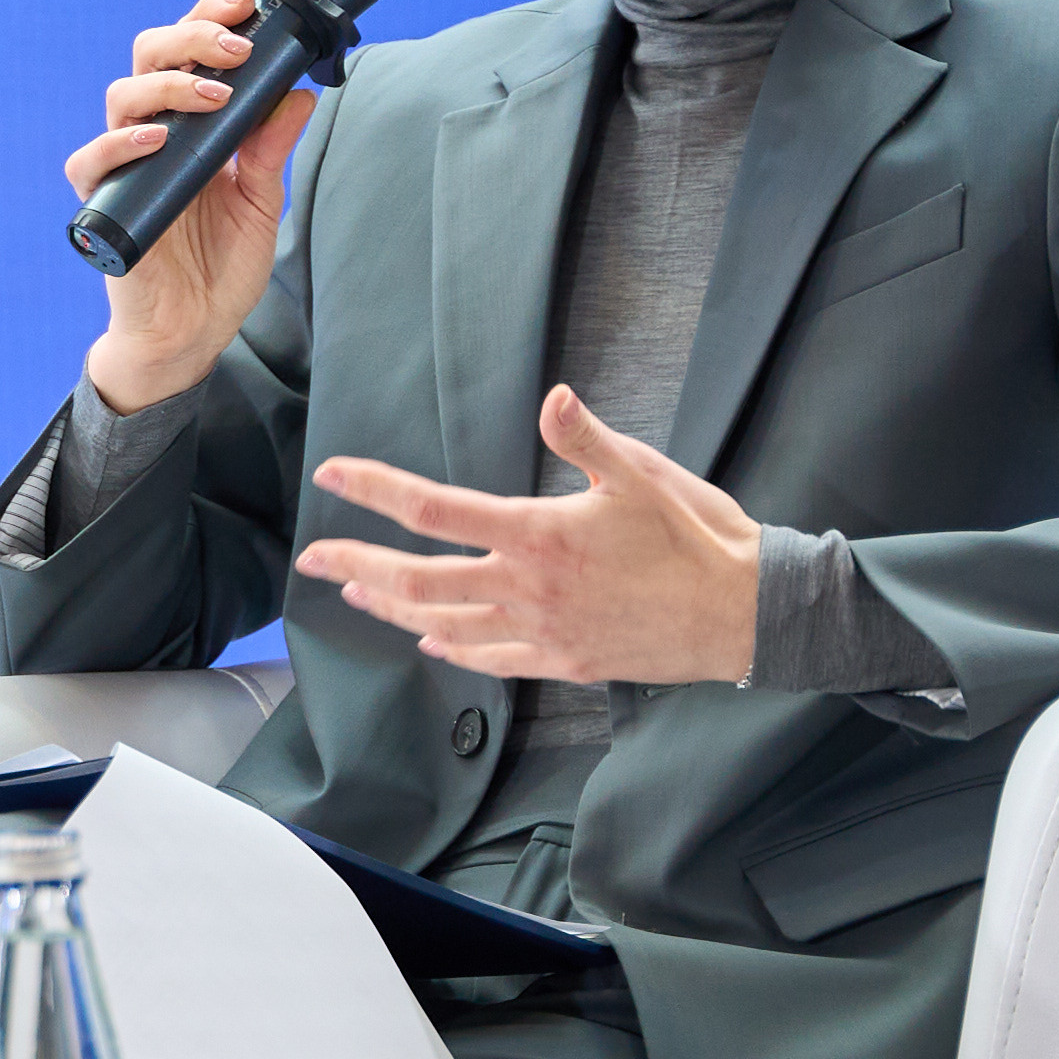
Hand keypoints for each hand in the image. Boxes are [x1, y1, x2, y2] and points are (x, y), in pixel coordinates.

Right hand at [68, 0, 317, 413]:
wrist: (192, 332)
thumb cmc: (219, 267)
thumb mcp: (262, 201)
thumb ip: (271, 149)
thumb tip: (298, 94)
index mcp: (193, 122)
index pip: (189, 50)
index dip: (209, 18)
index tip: (246, 6)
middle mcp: (155, 133)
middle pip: (150, 55)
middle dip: (191, 37)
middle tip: (234, 49)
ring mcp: (126, 165)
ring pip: (122, 95)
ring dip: (169, 85)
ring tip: (213, 97)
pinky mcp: (104, 202)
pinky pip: (91, 160)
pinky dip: (118, 143)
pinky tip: (155, 139)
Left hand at [291, 387, 762, 684]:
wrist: (746, 613)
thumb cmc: (698, 537)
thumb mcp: (643, 474)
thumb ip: (587, 439)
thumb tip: (554, 397)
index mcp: (539, 534)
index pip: (435, 510)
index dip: (376, 489)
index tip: (331, 474)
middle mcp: (527, 588)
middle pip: (418, 578)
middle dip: (358, 563)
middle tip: (312, 557)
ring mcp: (542, 631)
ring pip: (443, 624)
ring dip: (392, 606)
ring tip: (355, 591)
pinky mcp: (563, 661)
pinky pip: (490, 660)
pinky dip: (450, 649)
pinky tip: (428, 641)